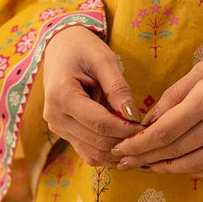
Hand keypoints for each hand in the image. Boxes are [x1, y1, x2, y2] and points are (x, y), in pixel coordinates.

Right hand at [43, 25, 140, 165]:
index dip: (126, 129)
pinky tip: (125, 145)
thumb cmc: (83, 48)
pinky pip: (87, 152)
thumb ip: (118, 88)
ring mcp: (57, 127)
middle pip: (96, 142)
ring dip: (117, 152)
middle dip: (124, 141)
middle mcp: (55, 116)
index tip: (146, 126)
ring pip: (92, 153)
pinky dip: (107, 153)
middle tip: (148, 135)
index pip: (100, 123)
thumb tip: (133, 116)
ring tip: (139, 142)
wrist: (61, 48)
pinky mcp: (63, 132)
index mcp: (62, 95)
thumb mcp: (103, 60)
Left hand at [111, 59, 202, 175]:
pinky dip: (193, 172)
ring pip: (192, 166)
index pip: (164, 131)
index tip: (120, 149)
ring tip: (146, 167)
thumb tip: (148, 120)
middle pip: (174, 151)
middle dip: (145, 158)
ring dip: (165, 169)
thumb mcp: (202, 70)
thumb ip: (174, 95)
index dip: (139, 144)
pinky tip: (177, 168)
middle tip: (124, 163)